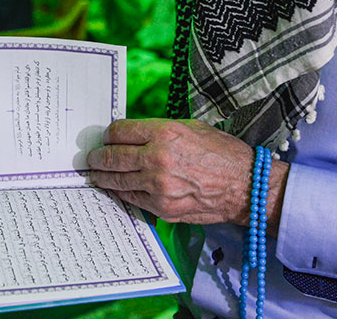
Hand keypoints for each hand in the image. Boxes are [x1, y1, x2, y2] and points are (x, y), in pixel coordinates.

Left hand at [87, 118, 287, 229]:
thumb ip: (160, 130)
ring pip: (116, 180)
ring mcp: (157, 186)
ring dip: (103, 177)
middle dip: (98, 157)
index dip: (109, 134)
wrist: (245, 185)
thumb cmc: (222, 153)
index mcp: (165, 132)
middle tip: (91, 158)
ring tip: (97, 174)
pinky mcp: (162, 207)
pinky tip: (117, 188)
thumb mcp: (191, 128)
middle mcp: (157, 158)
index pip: (120, 131)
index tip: (106, 137)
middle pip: (112, 157)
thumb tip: (134, 135)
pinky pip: (131, 198)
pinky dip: (121, 192)